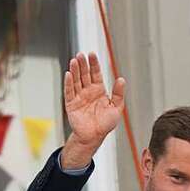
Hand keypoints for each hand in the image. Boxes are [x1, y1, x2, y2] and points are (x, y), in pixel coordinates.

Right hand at [59, 52, 125, 167]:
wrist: (94, 136)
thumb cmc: (105, 124)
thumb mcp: (117, 107)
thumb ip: (118, 93)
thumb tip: (121, 79)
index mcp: (99, 91)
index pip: (95, 73)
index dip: (94, 64)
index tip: (92, 54)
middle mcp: (88, 92)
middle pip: (84, 74)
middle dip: (83, 64)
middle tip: (81, 54)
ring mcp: (79, 97)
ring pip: (76, 81)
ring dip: (74, 70)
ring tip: (74, 60)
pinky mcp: (71, 105)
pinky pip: (69, 92)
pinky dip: (68, 83)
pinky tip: (68, 74)